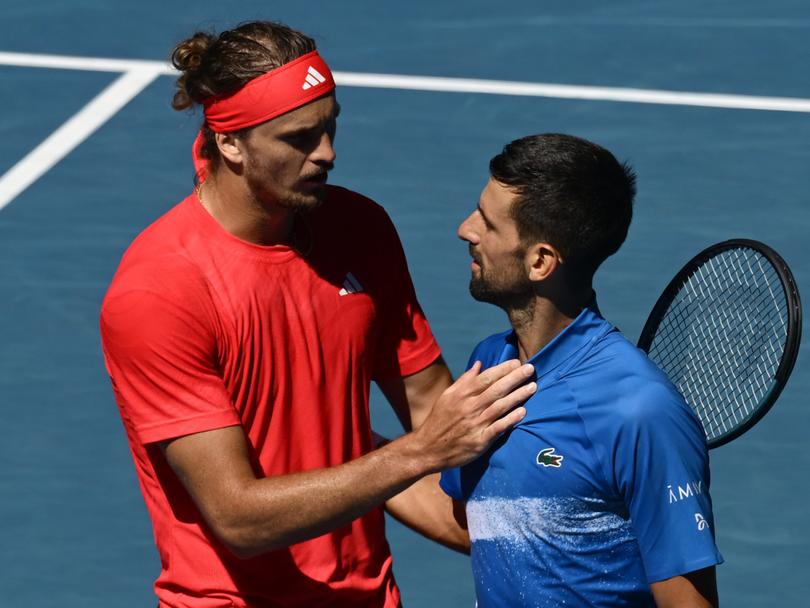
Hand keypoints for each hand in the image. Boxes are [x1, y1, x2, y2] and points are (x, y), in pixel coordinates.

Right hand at [412, 359, 534, 471]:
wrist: (428, 448)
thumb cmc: (439, 420)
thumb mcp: (447, 396)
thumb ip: (464, 380)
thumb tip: (479, 364)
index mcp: (462, 395)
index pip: (486, 378)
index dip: (503, 369)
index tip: (517, 362)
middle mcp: (470, 407)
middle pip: (496, 389)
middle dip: (515, 378)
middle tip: (531, 368)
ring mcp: (475, 424)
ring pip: (500, 406)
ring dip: (518, 396)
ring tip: (533, 387)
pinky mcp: (479, 441)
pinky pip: (498, 428)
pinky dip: (510, 419)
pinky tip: (523, 412)